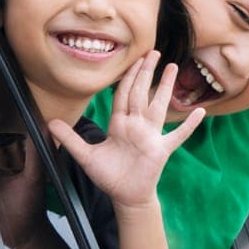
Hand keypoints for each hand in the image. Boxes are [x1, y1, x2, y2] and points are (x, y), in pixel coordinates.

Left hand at [50, 51, 204, 208]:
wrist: (125, 196)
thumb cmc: (109, 176)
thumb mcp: (86, 156)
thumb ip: (70, 139)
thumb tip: (49, 124)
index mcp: (120, 124)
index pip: (123, 94)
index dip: (127, 76)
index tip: (134, 59)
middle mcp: (136, 125)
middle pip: (141, 93)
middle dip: (146, 72)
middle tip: (154, 52)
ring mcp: (151, 136)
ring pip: (158, 106)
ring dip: (166, 87)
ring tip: (173, 67)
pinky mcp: (161, 150)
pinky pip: (177, 135)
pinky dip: (188, 125)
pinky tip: (199, 112)